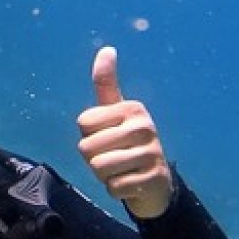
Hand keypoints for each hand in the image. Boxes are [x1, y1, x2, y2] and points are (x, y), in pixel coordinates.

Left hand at [76, 46, 173, 219]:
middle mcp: (145, 127)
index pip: (83, 123)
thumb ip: (106, 84)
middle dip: (93, 158)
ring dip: (103, 175)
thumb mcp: (115, 113)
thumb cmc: (125, 144)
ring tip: (121, 170)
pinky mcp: (154, 178)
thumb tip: (107, 49)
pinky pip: (113, 187)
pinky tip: (130, 183)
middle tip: (113, 157)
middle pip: (87, 148)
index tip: (107, 137)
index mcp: (132, 108)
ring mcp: (152, 153)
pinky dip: (116, 189)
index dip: (88, 135)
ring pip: (99, 168)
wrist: (155, 183)